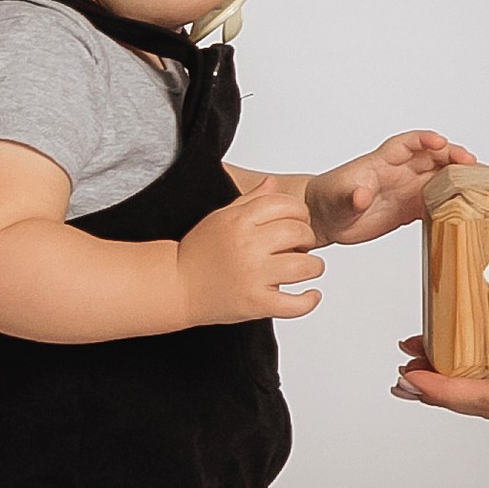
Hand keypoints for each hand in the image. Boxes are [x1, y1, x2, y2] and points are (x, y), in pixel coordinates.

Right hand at [177, 182, 326, 325]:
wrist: (175, 286)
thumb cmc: (198, 252)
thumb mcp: (220, 218)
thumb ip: (250, 200)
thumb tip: (273, 183)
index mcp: (239, 221)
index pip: (285, 205)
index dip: (300, 212)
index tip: (300, 222)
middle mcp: (247, 245)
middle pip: (299, 232)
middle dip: (308, 238)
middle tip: (303, 246)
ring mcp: (253, 276)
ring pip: (304, 266)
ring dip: (314, 267)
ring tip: (308, 268)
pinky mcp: (255, 303)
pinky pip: (294, 304)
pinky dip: (309, 300)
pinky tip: (311, 294)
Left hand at [307, 130, 474, 247]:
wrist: (323, 218)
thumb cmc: (327, 201)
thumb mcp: (336, 198)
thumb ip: (350, 196)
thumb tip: (361, 196)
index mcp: (381, 162)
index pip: (408, 143)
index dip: (425, 140)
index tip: (441, 142)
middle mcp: (398, 172)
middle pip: (432, 157)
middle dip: (452, 157)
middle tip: (472, 164)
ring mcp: (405, 189)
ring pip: (438, 177)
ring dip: (457, 178)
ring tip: (479, 182)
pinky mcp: (408, 208)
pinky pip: (435, 200)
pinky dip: (451, 200)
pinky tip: (465, 205)